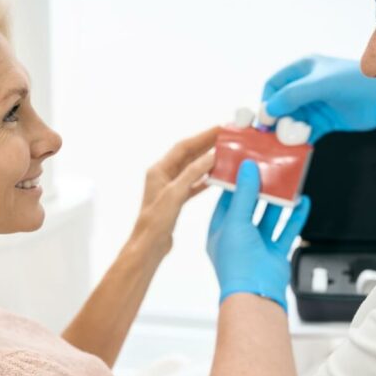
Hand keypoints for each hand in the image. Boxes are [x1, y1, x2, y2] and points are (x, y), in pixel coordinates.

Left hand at [132, 127, 217, 257]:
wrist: (148, 246)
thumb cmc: (155, 222)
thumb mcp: (174, 194)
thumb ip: (192, 174)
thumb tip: (210, 156)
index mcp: (159, 170)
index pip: (183, 147)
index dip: (202, 136)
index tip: (219, 129)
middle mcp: (163, 176)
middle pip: (188, 155)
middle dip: (207, 145)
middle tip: (227, 137)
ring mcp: (170, 188)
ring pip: (192, 169)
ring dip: (208, 161)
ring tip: (226, 153)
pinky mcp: (176, 200)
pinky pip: (193, 184)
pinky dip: (205, 179)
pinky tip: (218, 177)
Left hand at [207, 160, 310, 310]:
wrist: (256, 292)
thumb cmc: (237, 263)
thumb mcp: (235, 221)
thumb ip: (242, 194)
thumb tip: (246, 168)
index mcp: (219, 230)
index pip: (226, 200)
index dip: (236, 182)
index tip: (246, 165)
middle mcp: (237, 238)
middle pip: (249, 207)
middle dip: (260, 189)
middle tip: (269, 169)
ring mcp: (256, 245)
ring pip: (269, 217)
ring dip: (278, 201)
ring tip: (287, 182)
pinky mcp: (274, 253)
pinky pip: (286, 230)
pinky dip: (295, 216)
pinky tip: (302, 202)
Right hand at [262, 55, 375, 143]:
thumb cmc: (353, 83)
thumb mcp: (321, 84)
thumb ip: (292, 95)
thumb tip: (267, 111)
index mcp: (302, 69)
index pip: (273, 85)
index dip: (266, 101)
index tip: (264, 120)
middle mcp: (305, 87)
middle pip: (280, 106)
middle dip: (275, 121)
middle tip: (273, 136)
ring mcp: (314, 105)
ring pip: (291, 121)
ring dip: (287, 133)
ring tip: (286, 143)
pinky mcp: (323, 121)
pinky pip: (304, 133)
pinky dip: (300, 141)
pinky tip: (298, 148)